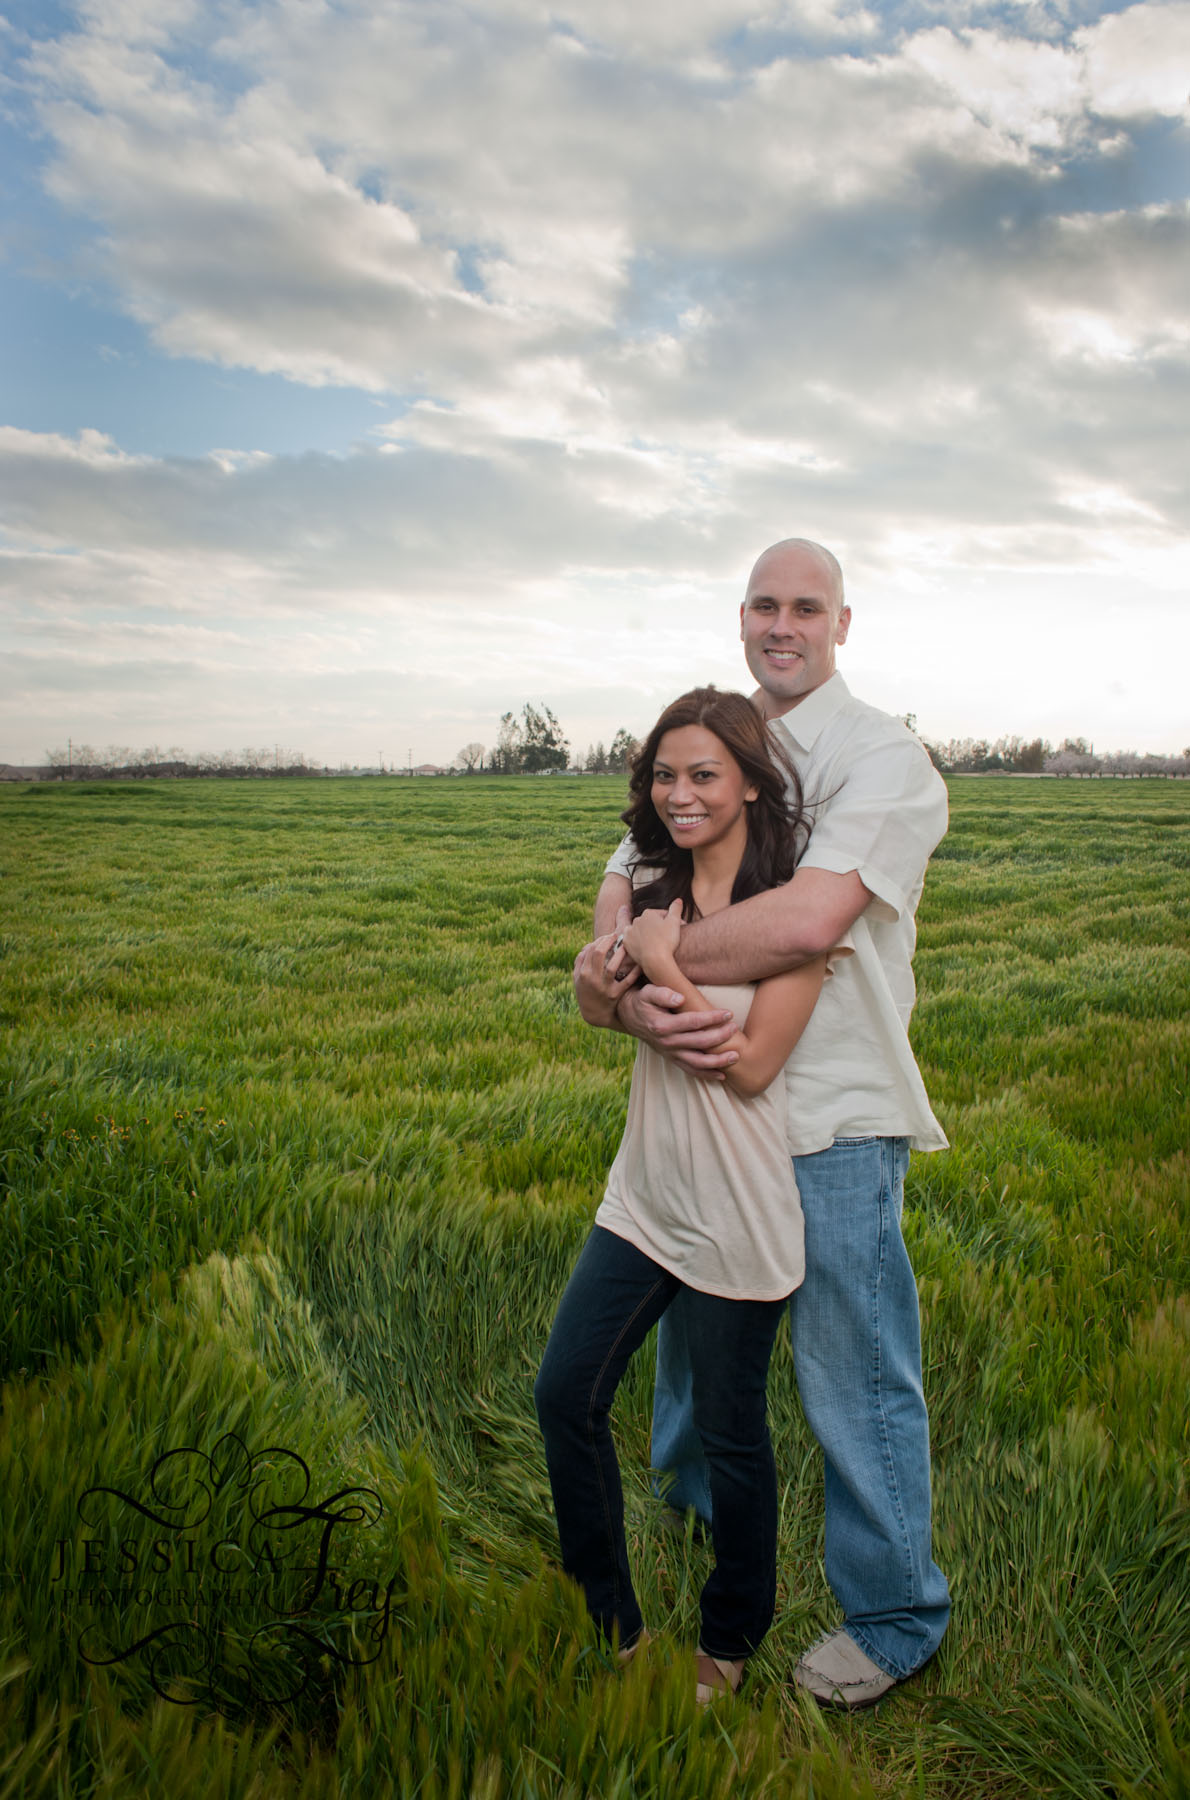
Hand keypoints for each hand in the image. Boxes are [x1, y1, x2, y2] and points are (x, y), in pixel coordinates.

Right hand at [573, 928, 640, 1027]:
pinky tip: (639, 963)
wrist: (594, 1014)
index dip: (601, 940)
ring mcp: (605, 987)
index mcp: (584, 973)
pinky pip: (627, 981)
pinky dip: (634, 972)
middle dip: (609, 941)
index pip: (591, 950)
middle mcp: (593, 979)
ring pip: (613, 966)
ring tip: (626, 946)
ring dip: (621, 954)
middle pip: (600, 954)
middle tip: (618, 936)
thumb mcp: (578, 977)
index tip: (609, 936)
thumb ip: (580, 961)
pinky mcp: (616, 995)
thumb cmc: (586, 991)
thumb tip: (589, 945)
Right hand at [616, 983, 737, 1079]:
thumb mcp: (648, 992)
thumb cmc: (643, 1001)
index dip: (712, 1018)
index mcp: (662, 1025)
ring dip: (717, 1061)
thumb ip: (663, 993)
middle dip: (720, 1036)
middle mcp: (667, 1042)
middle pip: (699, 1043)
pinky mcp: (672, 1059)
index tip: (728, 1013)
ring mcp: (670, 1053)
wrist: (629, 1017)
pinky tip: (722, 1075)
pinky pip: (691, 1070)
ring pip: (697, 1062)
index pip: (692, 1022)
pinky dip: (706, 1075)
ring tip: (735, 1056)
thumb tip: (680, 999)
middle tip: (735, 1028)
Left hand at [620, 898, 682, 975]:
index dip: (671, 922)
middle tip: (669, 937)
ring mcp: (630, 932)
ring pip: (641, 931)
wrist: (655, 960)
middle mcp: (636, 920)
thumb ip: (676, 909)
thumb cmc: (666, 940)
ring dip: (648, 934)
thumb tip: (678, 900)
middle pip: (651, 923)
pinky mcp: (626, 943)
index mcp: (648, 913)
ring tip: (658, 943)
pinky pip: (633, 941)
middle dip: (659, 928)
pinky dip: (639, 943)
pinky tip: (647, 947)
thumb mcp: (675, 921)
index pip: (661, 915)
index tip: (678, 929)